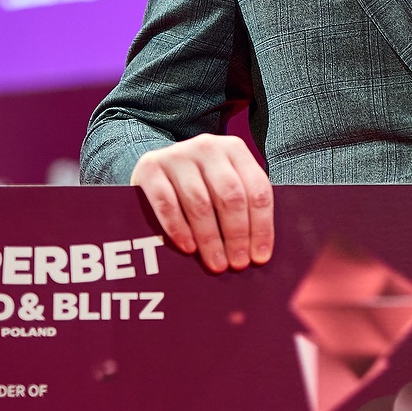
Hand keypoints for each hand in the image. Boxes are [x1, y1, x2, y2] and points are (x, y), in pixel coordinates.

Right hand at [129, 133, 274, 273]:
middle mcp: (208, 147)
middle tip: (237, 263)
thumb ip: (242, 207)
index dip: (261, 226)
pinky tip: (188, 247)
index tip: (259, 256)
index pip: (257, 190)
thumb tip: (257, 252)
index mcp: (235, 149)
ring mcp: (177, 155)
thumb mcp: (224, 184)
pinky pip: (166, 203)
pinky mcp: (150, 167)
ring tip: (216, 263)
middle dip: (236, 235)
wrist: (156, 165)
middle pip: (230, 195)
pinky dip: (178, 228)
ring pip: (199, 202)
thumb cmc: (199, 183)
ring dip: (210, 238)